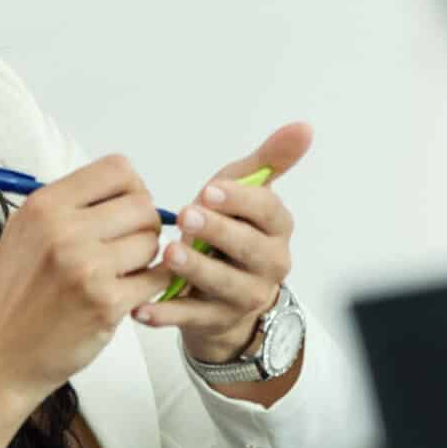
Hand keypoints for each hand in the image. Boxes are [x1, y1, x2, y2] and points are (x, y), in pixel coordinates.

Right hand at [0, 155, 170, 447]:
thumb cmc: (13, 297)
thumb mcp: (24, 234)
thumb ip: (69, 207)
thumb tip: (125, 191)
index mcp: (44, 206)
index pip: (117, 170)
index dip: (133, 187)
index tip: (127, 208)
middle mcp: (64, 232)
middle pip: (142, 205)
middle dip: (144, 225)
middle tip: (129, 245)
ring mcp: (87, 268)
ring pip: (152, 242)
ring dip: (145, 258)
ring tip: (118, 273)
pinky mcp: (107, 304)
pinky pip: (156, 278)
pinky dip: (148, 285)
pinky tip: (126, 292)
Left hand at [134, 122, 312, 363]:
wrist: (229, 294)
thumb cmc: (233, 232)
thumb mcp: (247, 192)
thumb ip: (270, 160)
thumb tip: (304, 126)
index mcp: (277, 229)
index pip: (267, 211)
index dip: (239, 200)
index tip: (209, 189)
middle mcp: (270, 264)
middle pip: (248, 249)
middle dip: (218, 232)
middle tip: (187, 216)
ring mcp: (245, 296)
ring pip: (223, 285)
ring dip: (196, 269)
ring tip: (169, 254)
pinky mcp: (217, 321)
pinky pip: (192, 318)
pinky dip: (166, 314)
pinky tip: (142, 307)